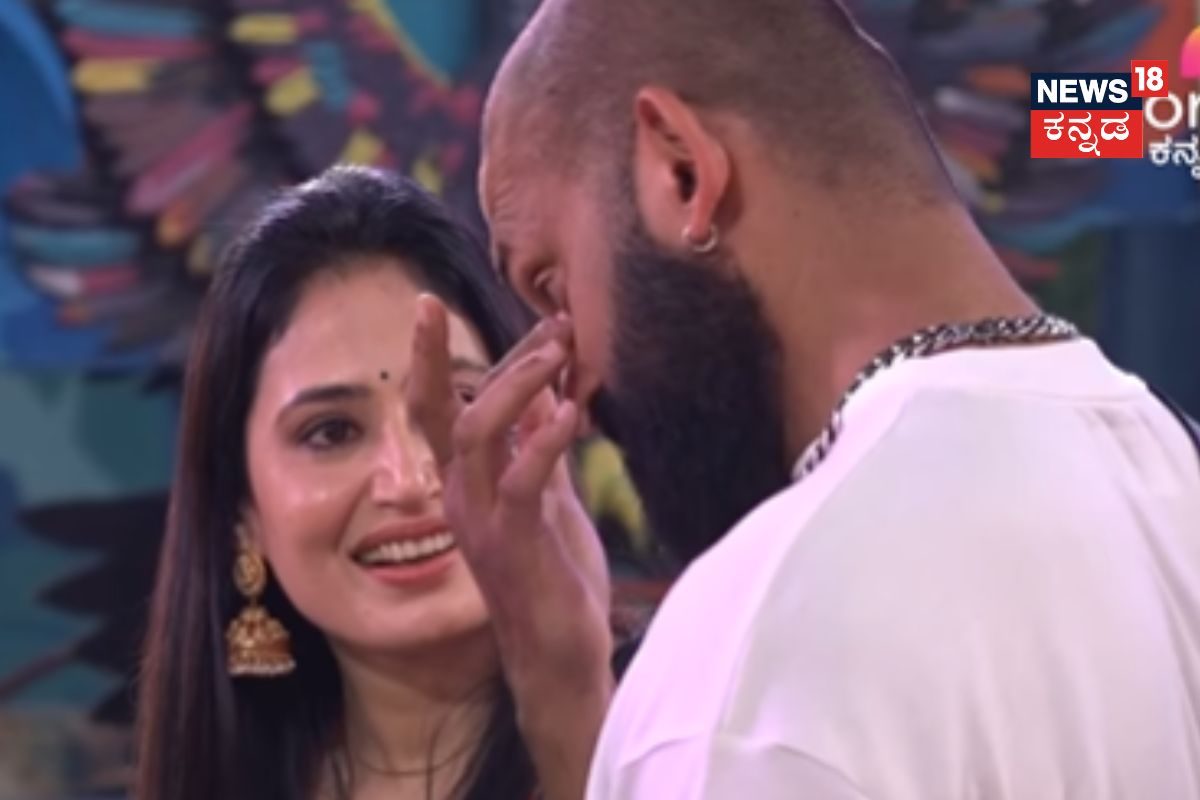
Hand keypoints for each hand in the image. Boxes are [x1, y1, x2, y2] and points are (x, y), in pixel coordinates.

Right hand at [408, 296, 612, 797]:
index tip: (533, 316)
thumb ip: (542, 450)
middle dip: (425, 354)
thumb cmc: (554, 576)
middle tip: (429, 303)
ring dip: (514, 384)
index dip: (471, 357)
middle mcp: (461, 495)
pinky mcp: (511, 542)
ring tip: (556, 352)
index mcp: (467, 482)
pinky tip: (571, 412)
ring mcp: (481, 519)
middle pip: (431, 411)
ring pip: (475, 432)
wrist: (560, 654)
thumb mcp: (550, 500)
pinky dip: (544, 440)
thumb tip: (552, 394)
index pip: (449, 406)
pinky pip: (519, 480)